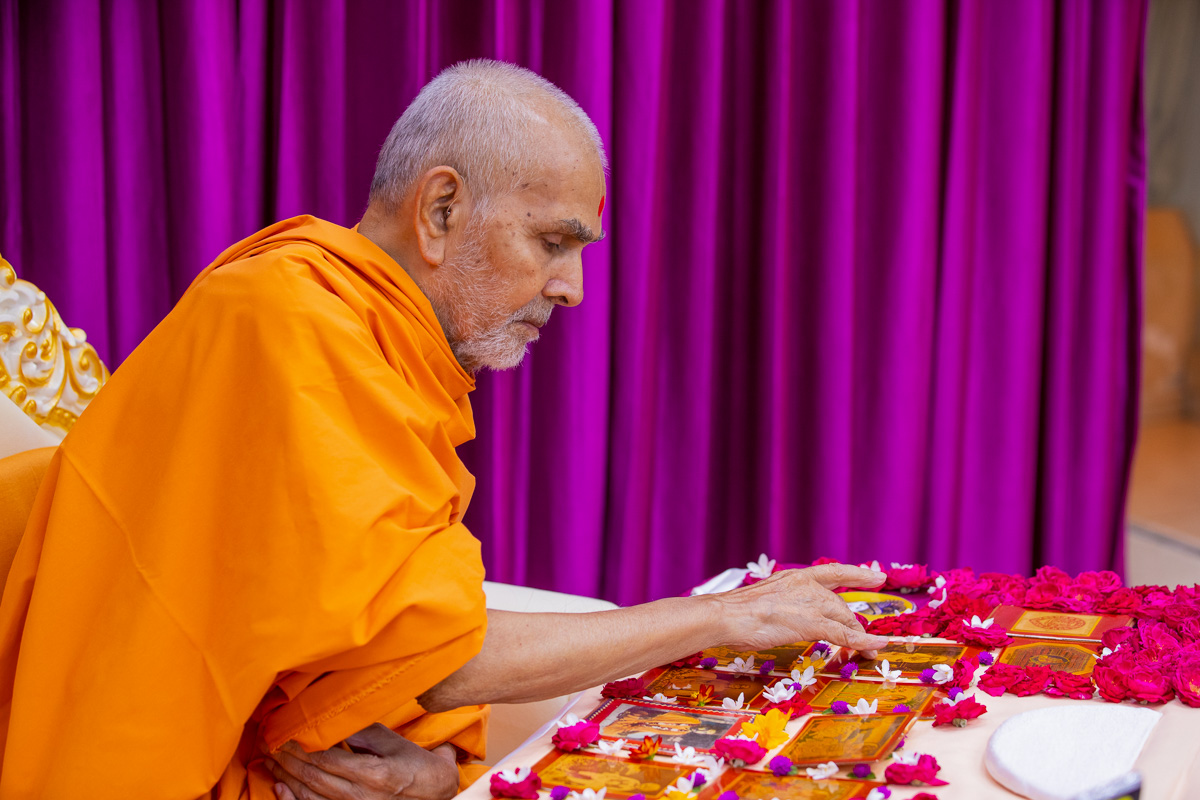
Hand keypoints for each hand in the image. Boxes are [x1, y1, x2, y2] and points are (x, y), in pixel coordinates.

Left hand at [267, 723, 458, 799]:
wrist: (435, 795)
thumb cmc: (416, 766)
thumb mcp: (393, 743)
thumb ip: (363, 731)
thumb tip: (333, 718)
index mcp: (373, 774)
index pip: (325, 759)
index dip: (300, 747)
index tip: (284, 733)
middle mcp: (360, 796)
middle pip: (313, 777)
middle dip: (286, 759)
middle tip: (268, 742)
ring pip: (309, 795)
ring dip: (285, 777)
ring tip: (270, 760)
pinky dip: (293, 799)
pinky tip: (280, 787)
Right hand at [718, 564, 890, 657]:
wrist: (726, 616)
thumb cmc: (735, 613)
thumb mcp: (764, 601)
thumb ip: (781, 604)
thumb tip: (782, 617)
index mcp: (794, 577)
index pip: (833, 572)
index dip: (857, 574)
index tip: (877, 575)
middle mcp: (806, 585)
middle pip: (840, 606)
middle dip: (851, 624)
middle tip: (858, 639)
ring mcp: (811, 604)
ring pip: (845, 620)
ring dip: (858, 636)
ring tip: (865, 650)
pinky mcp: (812, 623)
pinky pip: (845, 635)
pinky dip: (863, 642)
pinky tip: (874, 648)